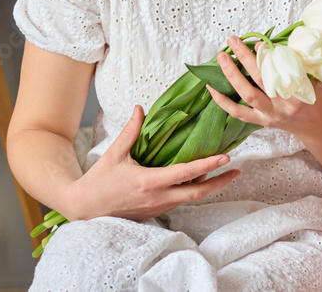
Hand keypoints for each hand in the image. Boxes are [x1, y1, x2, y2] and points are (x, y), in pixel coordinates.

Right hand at [69, 105, 240, 220]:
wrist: (83, 208)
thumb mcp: (114, 153)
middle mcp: (157, 198)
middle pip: (197, 193)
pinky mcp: (155, 212)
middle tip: (238, 172)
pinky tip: (201, 181)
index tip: (225, 158)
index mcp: (149, 182)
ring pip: (190, 199)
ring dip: (209, 187)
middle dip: (220, 183)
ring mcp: (157, 208)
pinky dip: (193, 191)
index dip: (207, 166)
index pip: (186, 174)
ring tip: (226, 175)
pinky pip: (180, 201)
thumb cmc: (98, 180)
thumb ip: (130, 131)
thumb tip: (141, 109)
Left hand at [208, 36, 321, 140]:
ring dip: (231, 75)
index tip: (260, 42)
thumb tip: (289, 39)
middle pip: (260, 81)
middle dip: (245, 58)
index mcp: (300, 96)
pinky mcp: (261, 121)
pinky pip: (238, 113)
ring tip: (221, 57)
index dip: (269, 57)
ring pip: (247, 95)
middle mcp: (283, 107)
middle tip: (234, 40)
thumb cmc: (321, 99)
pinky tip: (211, 86)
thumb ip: (308, 63)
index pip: (282, 73)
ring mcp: (270, 115)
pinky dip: (222, 101)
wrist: (319, 127)